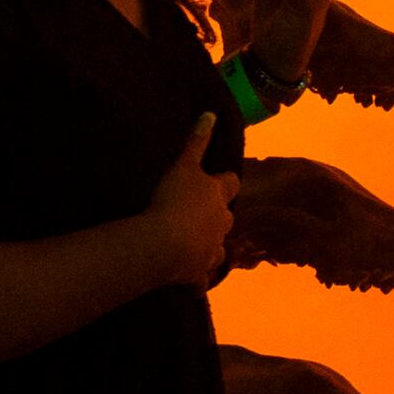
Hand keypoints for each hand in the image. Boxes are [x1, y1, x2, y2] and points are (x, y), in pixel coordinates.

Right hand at [144, 115, 236, 289]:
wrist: (165, 244)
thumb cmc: (174, 199)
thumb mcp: (183, 165)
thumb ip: (196, 141)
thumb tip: (211, 114)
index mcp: (218, 197)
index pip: (229, 185)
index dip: (224, 182)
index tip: (217, 180)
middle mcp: (221, 224)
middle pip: (226, 218)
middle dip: (218, 216)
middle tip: (200, 212)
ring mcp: (211, 251)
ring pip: (218, 249)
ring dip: (209, 246)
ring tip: (193, 245)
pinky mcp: (198, 274)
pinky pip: (200, 278)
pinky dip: (196, 278)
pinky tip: (187, 280)